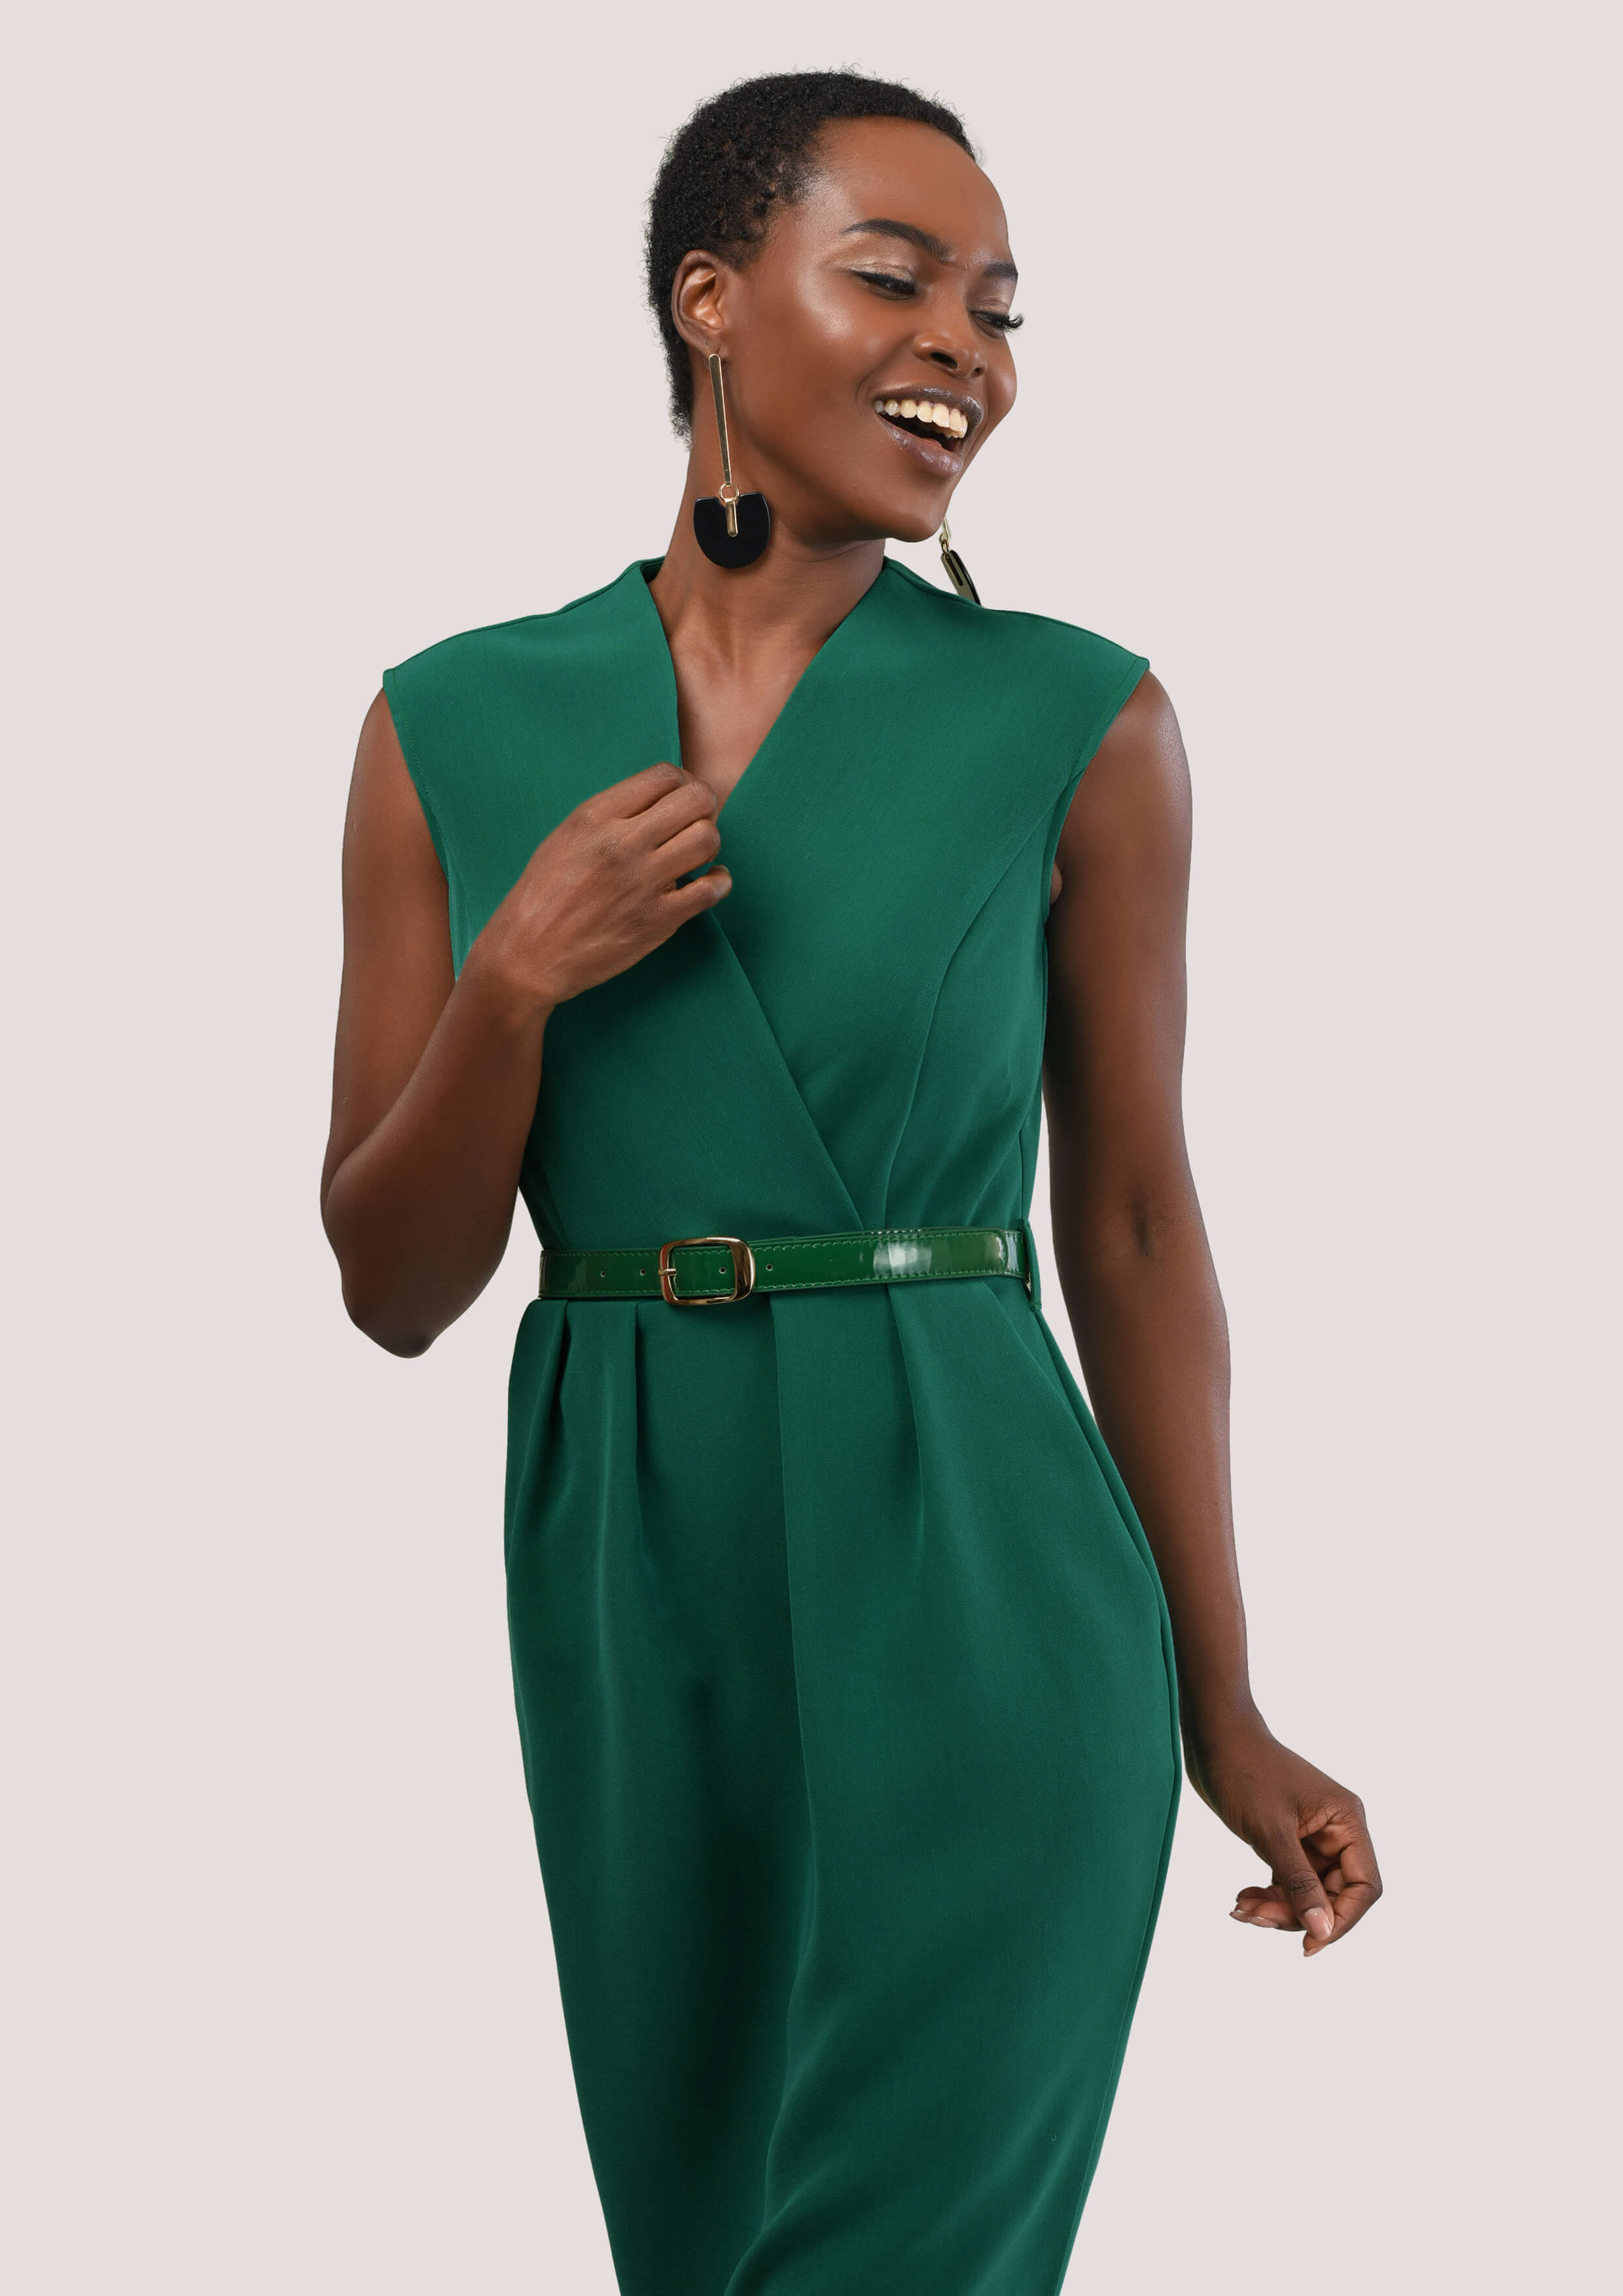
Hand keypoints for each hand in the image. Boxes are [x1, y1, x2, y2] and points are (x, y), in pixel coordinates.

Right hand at [470, 761, 729, 1015]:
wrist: (529, 956)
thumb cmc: (543, 896)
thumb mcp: (566, 838)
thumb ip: (611, 815)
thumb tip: (660, 800)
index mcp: (595, 817)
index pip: (665, 775)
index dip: (682, 782)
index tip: (679, 798)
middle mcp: (622, 843)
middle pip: (696, 800)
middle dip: (704, 806)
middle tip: (696, 821)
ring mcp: (643, 882)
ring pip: (708, 839)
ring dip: (709, 843)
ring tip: (696, 854)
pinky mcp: (658, 920)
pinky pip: (711, 890)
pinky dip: (719, 881)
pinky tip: (710, 880)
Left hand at [1185, 1714, 1381, 1956]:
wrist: (1214, 1738)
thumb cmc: (1245, 1772)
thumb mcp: (1271, 1833)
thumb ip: (1299, 1884)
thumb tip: (1322, 1932)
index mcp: (1346, 1821)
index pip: (1363, 1887)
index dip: (1342, 1921)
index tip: (1309, 1945)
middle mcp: (1336, 1831)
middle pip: (1334, 1895)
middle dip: (1298, 1914)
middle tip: (1255, 1918)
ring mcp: (1312, 1837)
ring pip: (1309, 1893)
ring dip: (1278, 1908)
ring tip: (1241, 1909)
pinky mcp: (1288, 1840)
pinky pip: (1289, 1882)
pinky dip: (1268, 1895)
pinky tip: (1241, 1899)